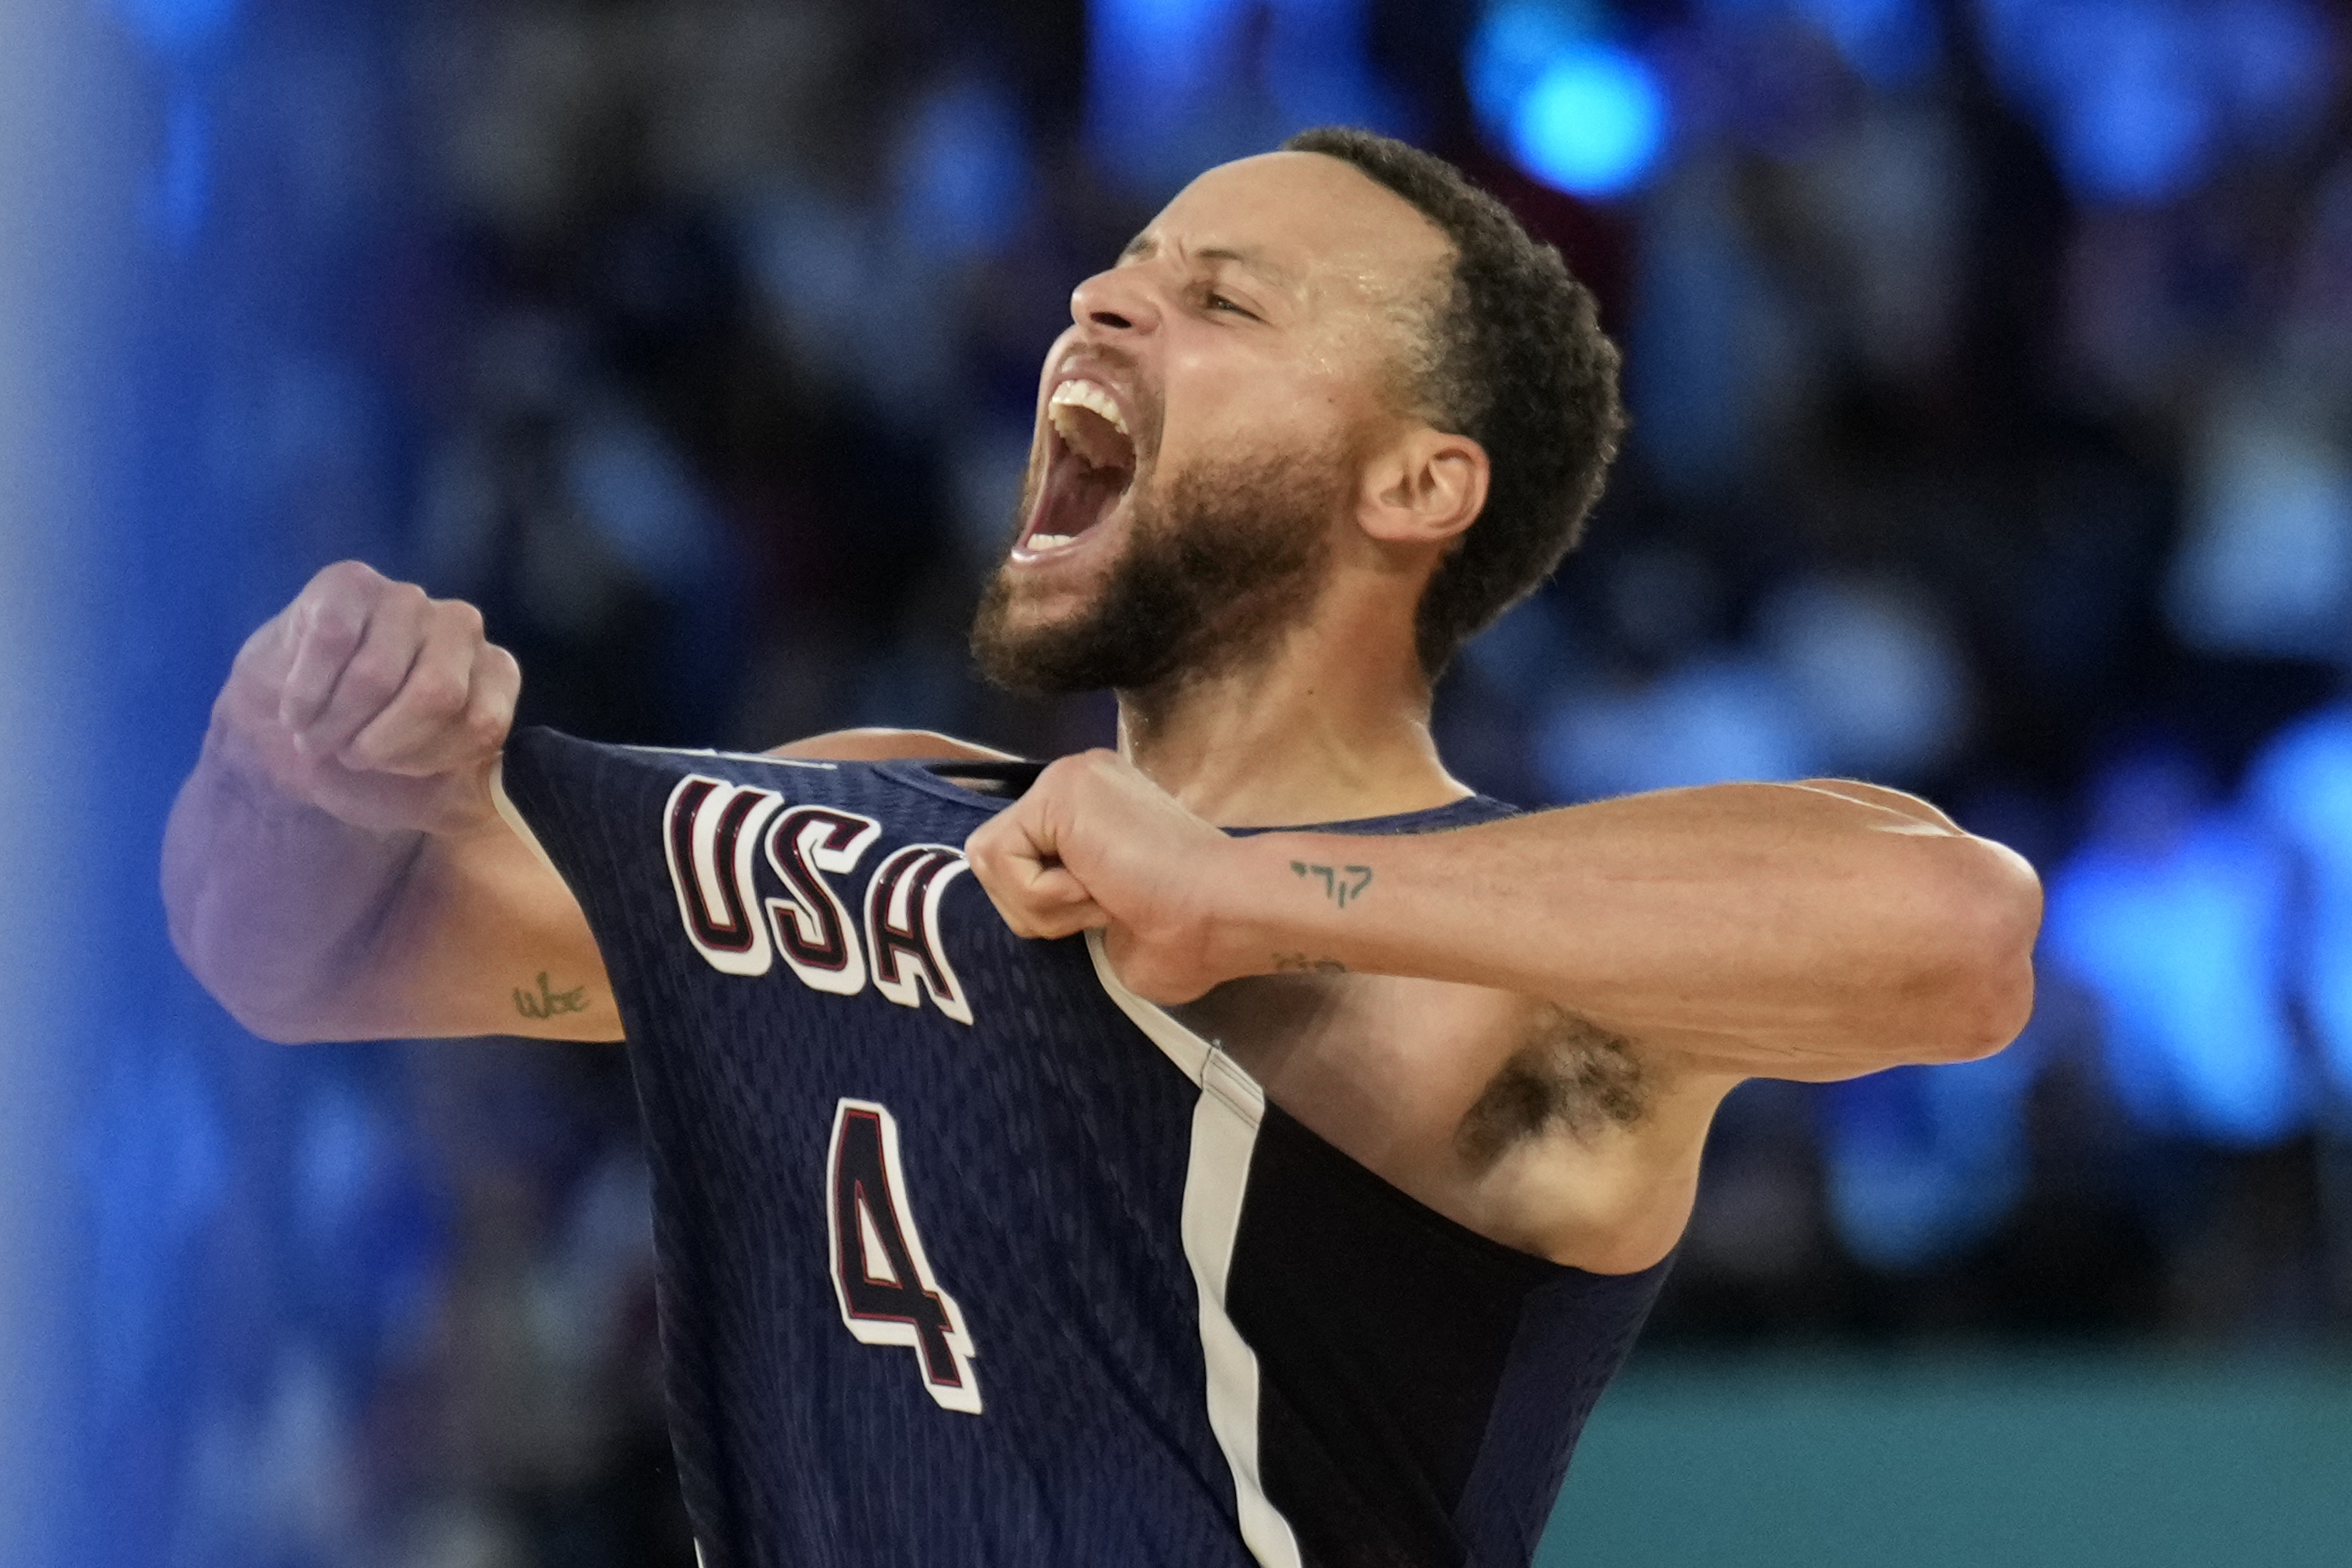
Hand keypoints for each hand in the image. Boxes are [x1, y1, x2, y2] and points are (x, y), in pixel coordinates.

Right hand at [212, 561, 519, 837]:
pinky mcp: (350, 582)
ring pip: (375, 674)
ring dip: (333, 724)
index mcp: (495, 675)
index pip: (481, 726)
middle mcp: (462, 627)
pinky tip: (297, 707)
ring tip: (317, 735)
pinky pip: (330, 640)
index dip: (425, 760)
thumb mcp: (430, 798)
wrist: (286, 732)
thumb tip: (502, 804)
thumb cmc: (368, 760)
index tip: (394, 768)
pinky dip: (304, 692)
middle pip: (436, 694)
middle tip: (348, 754)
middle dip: (378, 743)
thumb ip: (476, 804)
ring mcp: (408, 599)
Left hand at [962, 750, 1246, 1003]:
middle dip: (1036, 906)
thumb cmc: (1186, 934)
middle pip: (992, 859)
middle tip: (1107, 904)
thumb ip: (1060, 897)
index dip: (1043, 905)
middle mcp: (1075, 781)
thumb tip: (1023, 911)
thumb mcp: (1103, 913)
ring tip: (1107, 895)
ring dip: (1043, 904)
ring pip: (989, 860)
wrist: (1221, 915)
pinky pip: (999, 857)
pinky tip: (1101, 885)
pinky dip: (1043, 894)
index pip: (1014, 859)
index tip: (1111, 909)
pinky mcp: (1059, 790)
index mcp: (1090, 810)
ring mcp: (1067, 778)